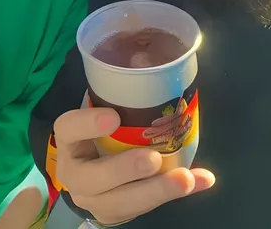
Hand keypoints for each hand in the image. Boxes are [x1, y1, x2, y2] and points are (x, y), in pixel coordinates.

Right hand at [54, 108, 214, 226]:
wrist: (89, 175)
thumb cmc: (97, 132)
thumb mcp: (99, 111)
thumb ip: (117, 92)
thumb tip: (144, 57)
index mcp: (68, 140)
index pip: (68, 129)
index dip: (86, 124)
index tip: (112, 116)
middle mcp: (75, 173)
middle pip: (94, 177)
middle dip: (125, 170)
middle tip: (152, 159)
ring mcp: (95, 199)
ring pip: (123, 201)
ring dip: (157, 190)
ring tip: (185, 178)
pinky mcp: (117, 214)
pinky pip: (147, 209)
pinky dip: (177, 194)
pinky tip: (202, 180)